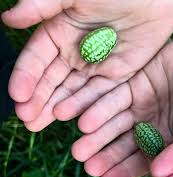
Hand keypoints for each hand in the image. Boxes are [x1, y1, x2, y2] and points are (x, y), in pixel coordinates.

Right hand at [2, 0, 172, 130]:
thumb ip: (43, 8)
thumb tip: (8, 19)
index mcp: (59, 32)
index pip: (37, 59)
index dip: (26, 77)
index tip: (17, 96)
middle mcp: (75, 52)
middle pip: (52, 80)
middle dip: (38, 99)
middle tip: (27, 119)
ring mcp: (96, 65)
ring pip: (72, 90)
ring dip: (56, 107)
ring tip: (39, 124)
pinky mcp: (117, 74)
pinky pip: (99, 92)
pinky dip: (85, 104)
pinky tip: (70, 116)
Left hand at [70, 23, 172, 176]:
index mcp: (169, 139)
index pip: (143, 159)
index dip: (124, 170)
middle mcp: (152, 124)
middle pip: (124, 142)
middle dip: (106, 153)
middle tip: (86, 163)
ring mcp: (143, 103)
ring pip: (115, 121)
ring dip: (97, 134)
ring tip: (79, 147)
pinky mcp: (136, 82)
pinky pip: (114, 96)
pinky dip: (99, 108)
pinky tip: (84, 120)